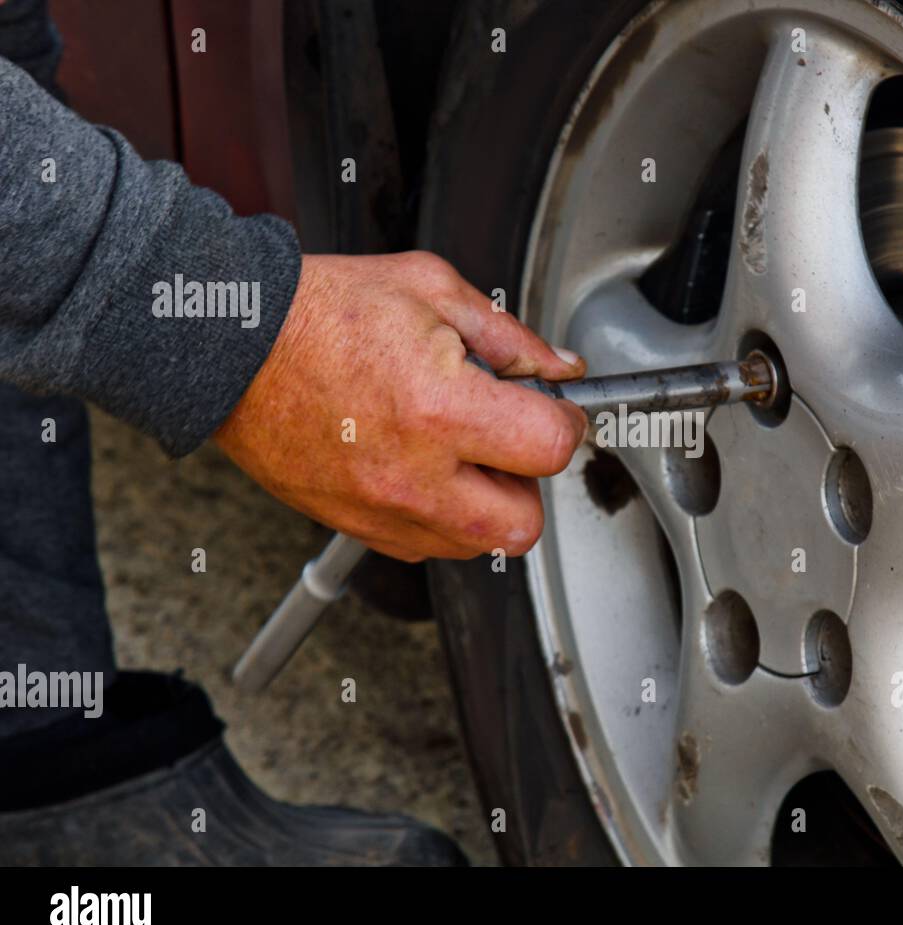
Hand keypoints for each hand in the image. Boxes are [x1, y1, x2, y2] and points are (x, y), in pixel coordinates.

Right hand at [214, 251, 587, 560]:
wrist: (229, 345)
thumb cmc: (320, 311)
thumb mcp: (431, 291)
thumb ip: (511, 339)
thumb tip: (562, 369)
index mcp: (441, 408)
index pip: (549, 448)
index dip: (565, 423)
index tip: (554, 410)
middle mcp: (414, 474)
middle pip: (523, 524)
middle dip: (529, 481)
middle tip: (508, 439)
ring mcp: (382, 510)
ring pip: (477, 545)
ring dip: (486, 504)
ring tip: (458, 450)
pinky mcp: (356, 526)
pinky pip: (426, 547)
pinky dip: (439, 517)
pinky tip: (421, 467)